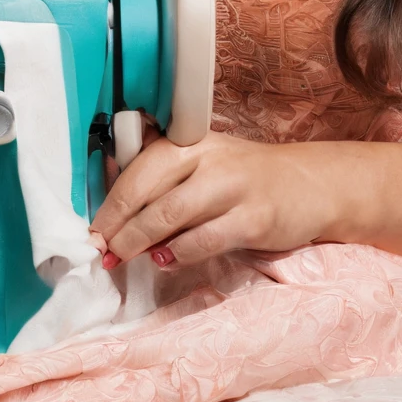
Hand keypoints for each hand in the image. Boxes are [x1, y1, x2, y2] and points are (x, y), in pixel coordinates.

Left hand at [88, 130, 340, 269]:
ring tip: (125, 257)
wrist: (309, 184)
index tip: (92, 231)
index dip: (110, 203)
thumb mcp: (203, 165)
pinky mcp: (254, 218)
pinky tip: (165, 260)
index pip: (137, 168)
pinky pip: (205, 239)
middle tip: (102, 250)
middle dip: (118, 224)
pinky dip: (179, 253)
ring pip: (171, 214)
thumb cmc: (244, 177)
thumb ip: (164, 180)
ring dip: (140, 240)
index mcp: (188, 141)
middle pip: (148, 190)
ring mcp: (232, 186)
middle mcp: (208, 157)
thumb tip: (115, 212)